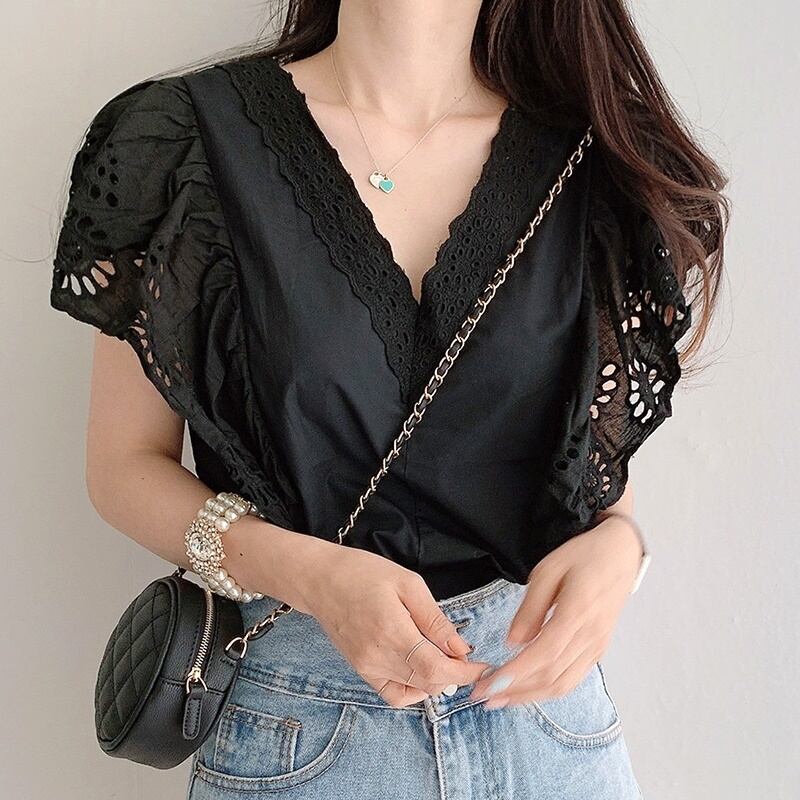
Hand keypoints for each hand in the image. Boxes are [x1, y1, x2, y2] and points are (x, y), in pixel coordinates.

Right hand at [291, 538, 491, 707]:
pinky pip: (393, 693)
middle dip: (455, 674)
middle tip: (464, 654)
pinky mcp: (361, 669)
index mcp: (392, 632)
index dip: (465, 671)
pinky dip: (413, 689)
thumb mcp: (408, 584)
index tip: (481, 664)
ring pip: (413, 691)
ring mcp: (367, 667)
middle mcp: (378, 657)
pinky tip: (420, 668)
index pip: (437, 669)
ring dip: (436, 680)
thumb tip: (460, 647)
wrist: (320, 579)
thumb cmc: (362, 573)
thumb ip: (435, 619)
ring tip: (442, 655)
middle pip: (428, 683)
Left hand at [468, 514, 642, 707]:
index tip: (489, 684)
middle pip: (551, 676)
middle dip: (515, 691)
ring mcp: (597, 646)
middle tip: (482, 696)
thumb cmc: (583, 556)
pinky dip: (547, 690)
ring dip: (529, 697)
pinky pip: (573, 679)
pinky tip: (527, 689)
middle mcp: (590, 636)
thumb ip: (531, 608)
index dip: (516, 674)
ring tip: (500, 699)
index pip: (544, 654)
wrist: (621, 554)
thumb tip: (513, 643)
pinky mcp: (598, 650)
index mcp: (578, 612)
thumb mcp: (549, 569)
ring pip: (562, 684)